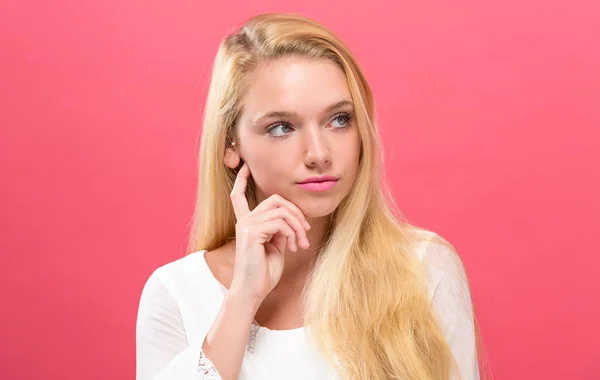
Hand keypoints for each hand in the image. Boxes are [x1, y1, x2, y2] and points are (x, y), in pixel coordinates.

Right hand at [228, 162, 310, 303]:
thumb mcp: (276, 246)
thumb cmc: (264, 272)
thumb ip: (280, 229)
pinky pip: (280, 222)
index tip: (245, 166)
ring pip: (281, 210)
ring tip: (302, 243)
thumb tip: (291, 219)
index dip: (242, 180)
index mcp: (247, 223)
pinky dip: (293, 233)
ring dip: (298, 225)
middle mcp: (244, 221)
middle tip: (305, 231)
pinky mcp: (251, 232)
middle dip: (296, 211)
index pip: (239, 195)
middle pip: (275, 199)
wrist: (253, 291)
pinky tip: (293, 247)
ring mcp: (246, 225)